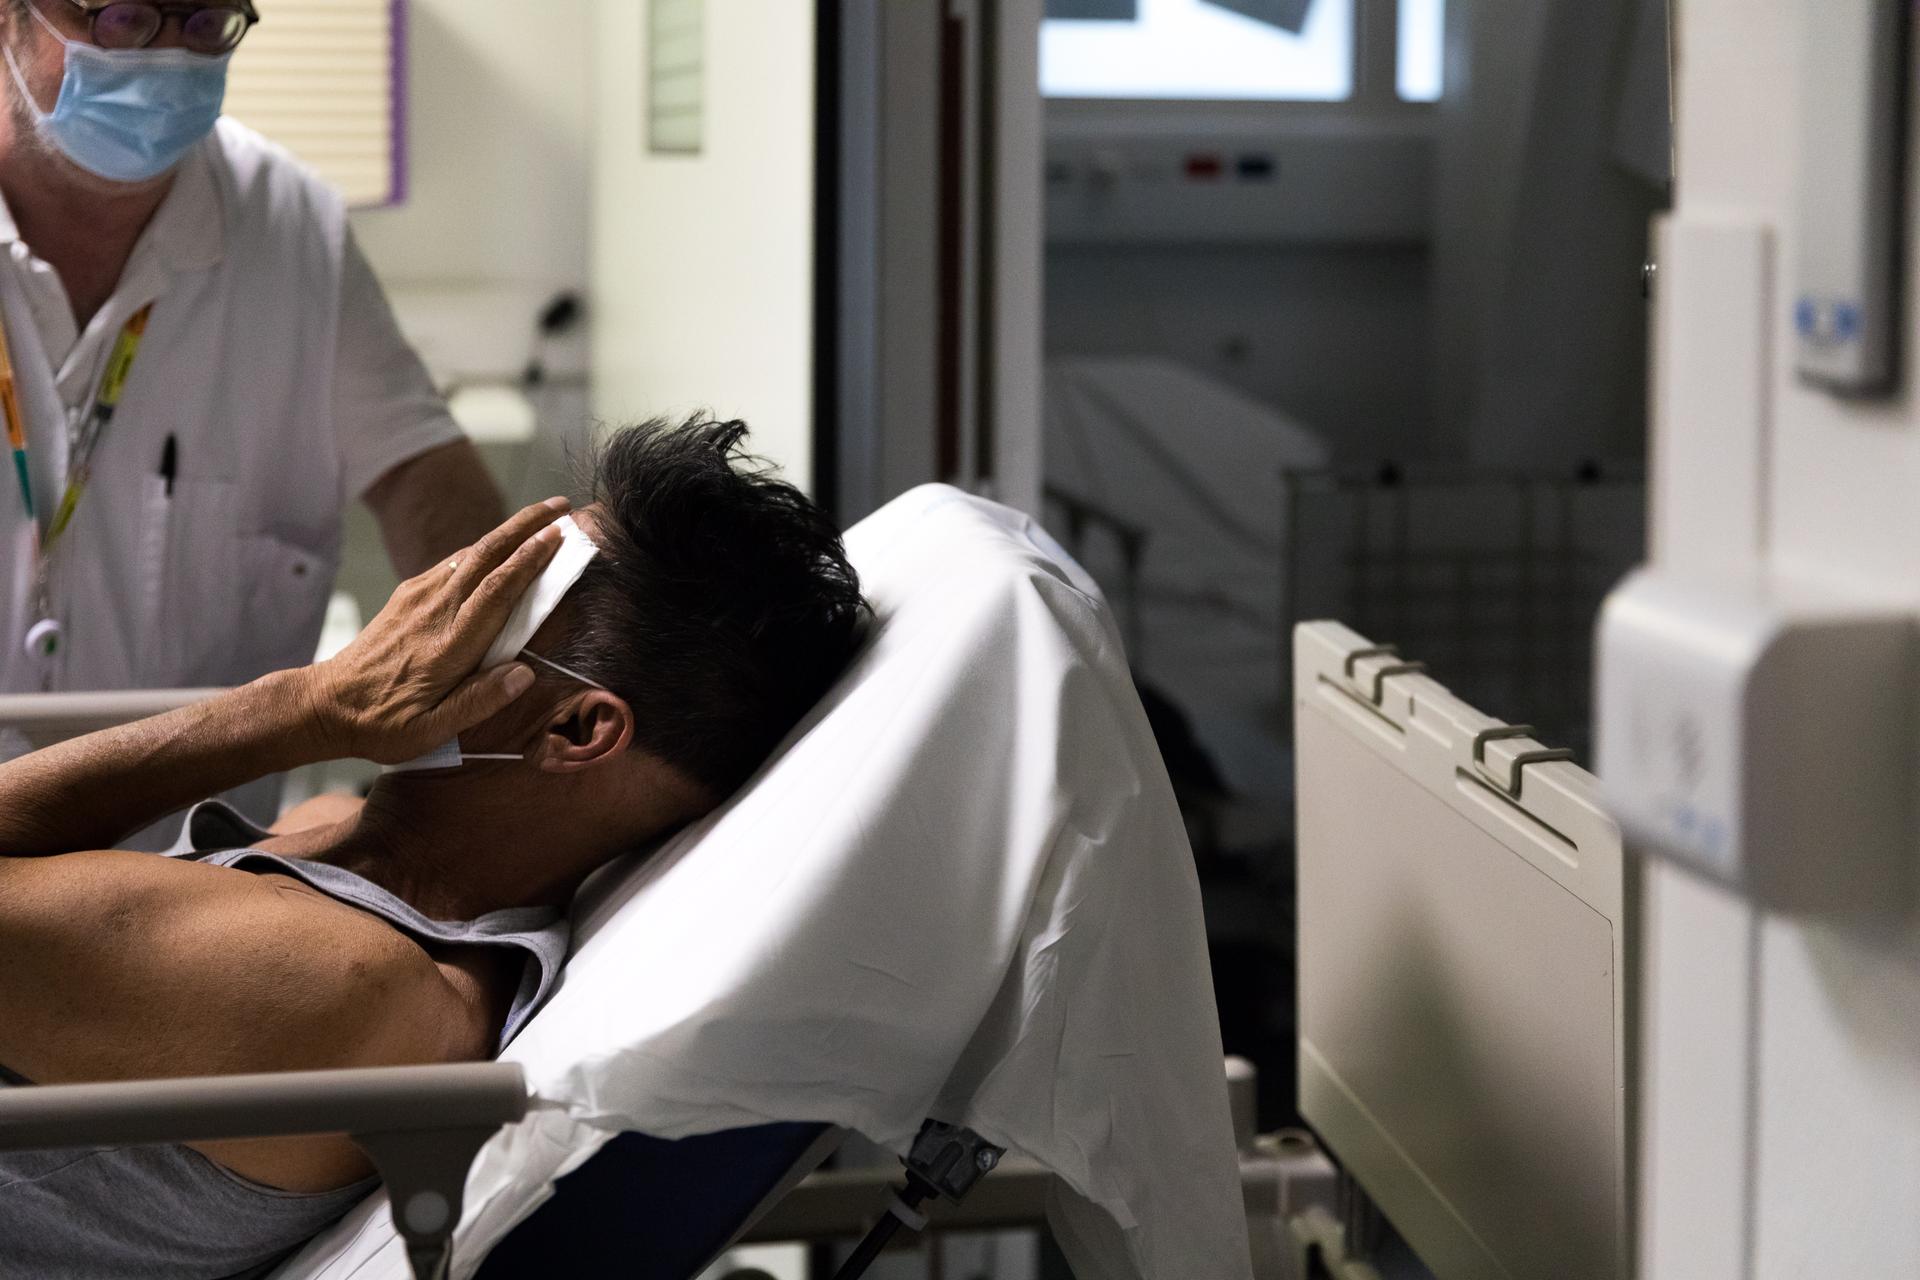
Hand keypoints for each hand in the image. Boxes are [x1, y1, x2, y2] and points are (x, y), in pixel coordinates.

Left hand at [299, 498, 570, 763]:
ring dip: (508, 532)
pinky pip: (453, 563)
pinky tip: (496, 547)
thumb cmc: (383, 723)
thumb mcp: (431, 730)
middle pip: (487, 554)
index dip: (530, 559)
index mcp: (450, 644)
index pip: (498, 589)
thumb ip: (480, 701)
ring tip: (539, 520)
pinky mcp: (408, 596)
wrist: (326, 704)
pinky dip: (483, 548)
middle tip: (560, 504)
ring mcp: (419, 597)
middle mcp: (436, 610)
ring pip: (471, 553)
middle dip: (526, 525)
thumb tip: (525, 674)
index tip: (559, 535)